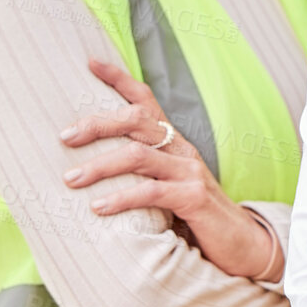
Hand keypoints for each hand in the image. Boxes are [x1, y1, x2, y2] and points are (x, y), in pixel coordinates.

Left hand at [61, 58, 278, 279]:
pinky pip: (152, 192)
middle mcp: (182, 150)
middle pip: (136, 121)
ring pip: (139, 155)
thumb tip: (91, 172)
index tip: (90, 62)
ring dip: (100, 166)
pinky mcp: (195, 198)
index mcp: (174, 143)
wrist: (242, 244)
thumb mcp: (168, 187)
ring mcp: (190, 171)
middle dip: (97, 124)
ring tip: (70, 179)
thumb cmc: (196, 218)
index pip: (147, 101)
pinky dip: (122, 197)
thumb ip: (142, 175)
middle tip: (64, 137)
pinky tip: (99, 207)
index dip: (119, 79)